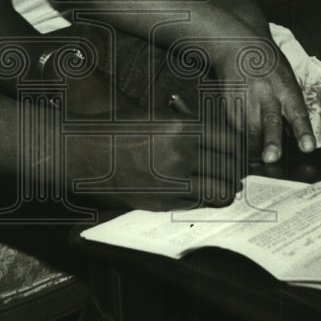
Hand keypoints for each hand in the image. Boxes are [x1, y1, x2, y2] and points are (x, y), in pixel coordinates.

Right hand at [66, 101, 243, 210]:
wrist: (81, 152)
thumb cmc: (115, 129)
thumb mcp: (154, 116)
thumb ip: (187, 126)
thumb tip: (218, 138)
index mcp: (181, 127)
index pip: (230, 139)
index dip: (238, 147)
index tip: (237, 151)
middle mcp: (182, 153)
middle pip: (231, 166)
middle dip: (236, 170)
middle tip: (234, 170)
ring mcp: (173, 180)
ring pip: (221, 190)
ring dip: (227, 188)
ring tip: (223, 185)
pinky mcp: (162, 201)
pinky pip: (199, 204)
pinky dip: (206, 200)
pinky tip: (201, 194)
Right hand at [212, 42, 315, 163]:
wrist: (239, 44)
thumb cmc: (268, 64)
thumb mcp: (286, 79)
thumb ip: (290, 104)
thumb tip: (292, 135)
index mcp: (286, 87)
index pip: (297, 112)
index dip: (303, 131)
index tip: (308, 148)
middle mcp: (267, 93)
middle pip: (270, 120)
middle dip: (271, 141)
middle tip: (272, 158)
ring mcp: (247, 97)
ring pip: (249, 127)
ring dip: (253, 147)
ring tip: (257, 161)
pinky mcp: (230, 101)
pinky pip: (235, 124)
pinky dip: (240, 138)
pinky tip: (242, 147)